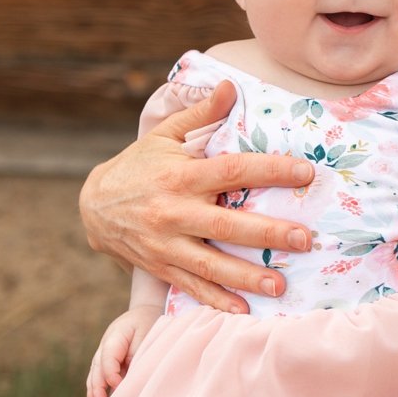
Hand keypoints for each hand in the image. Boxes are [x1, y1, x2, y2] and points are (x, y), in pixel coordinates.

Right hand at [77, 80, 317, 312]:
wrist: (93, 206)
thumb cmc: (138, 166)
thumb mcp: (164, 136)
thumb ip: (200, 113)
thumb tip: (231, 86)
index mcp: (180, 175)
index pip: (232, 170)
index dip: (270, 170)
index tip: (304, 172)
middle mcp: (173, 212)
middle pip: (226, 226)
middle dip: (268, 234)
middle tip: (304, 240)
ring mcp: (165, 244)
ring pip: (210, 265)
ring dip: (246, 278)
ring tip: (280, 286)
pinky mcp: (160, 267)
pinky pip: (190, 287)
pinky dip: (215, 301)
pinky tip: (242, 310)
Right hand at [86, 306, 161, 396]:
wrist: (144, 312)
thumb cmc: (148, 324)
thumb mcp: (147, 335)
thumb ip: (137, 355)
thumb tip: (129, 379)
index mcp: (115, 335)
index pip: (108, 357)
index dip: (112, 374)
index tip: (119, 387)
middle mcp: (105, 344)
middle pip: (98, 368)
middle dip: (97, 388)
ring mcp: (103, 352)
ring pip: (95, 373)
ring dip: (93, 390)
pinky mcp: (107, 360)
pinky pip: (99, 375)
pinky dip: (96, 388)